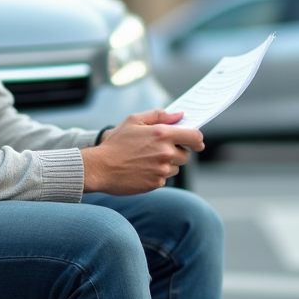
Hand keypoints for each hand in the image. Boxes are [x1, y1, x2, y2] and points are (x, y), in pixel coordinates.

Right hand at [80, 110, 203, 194]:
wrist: (100, 167)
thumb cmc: (116, 143)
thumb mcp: (134, 121)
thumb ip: (159, 115)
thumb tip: (180, 115)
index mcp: (162, 134)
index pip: (194, 137)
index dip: (197, 140)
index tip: (197, 143)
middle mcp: (166, 153)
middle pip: (185, 155)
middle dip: (177, 152)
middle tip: (159, 150)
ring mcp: (162, 170)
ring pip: (175, 168)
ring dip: (167, 164)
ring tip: (146, 160)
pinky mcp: (156, 184)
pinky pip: (164, 179)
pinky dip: (156, 175)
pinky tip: (141, 169)